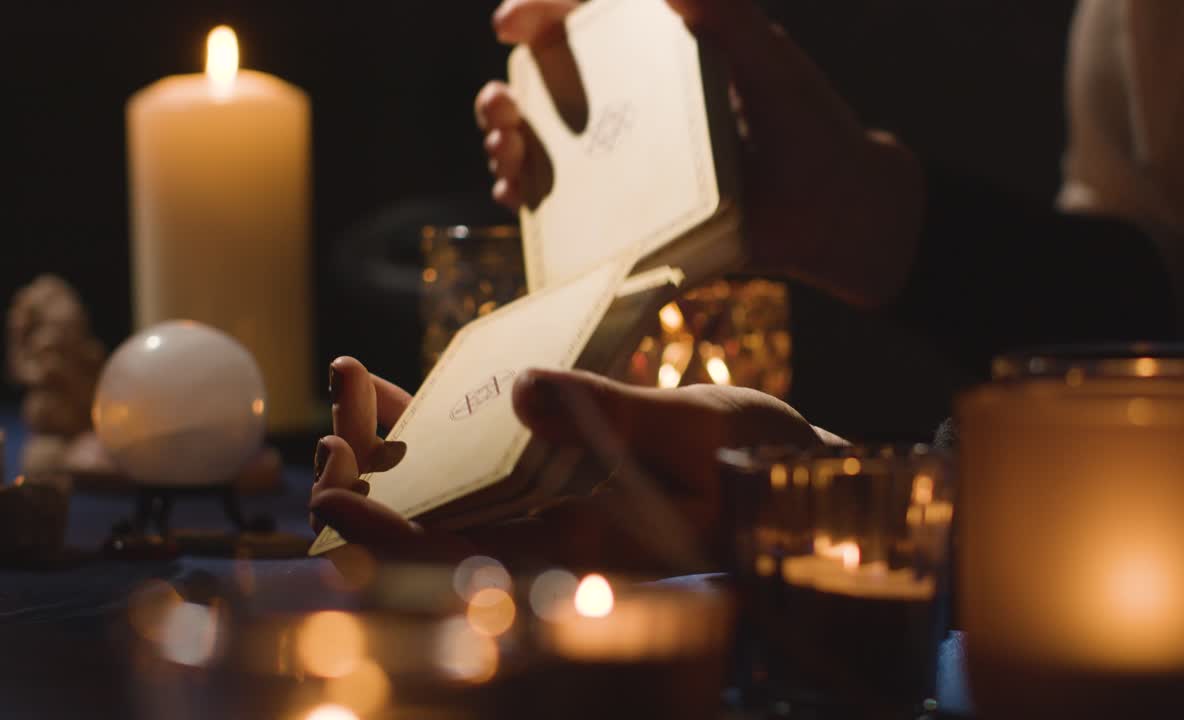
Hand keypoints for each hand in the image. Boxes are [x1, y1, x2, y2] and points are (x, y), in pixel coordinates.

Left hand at [310, 361, 831, 571]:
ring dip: (388, 454)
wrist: (797, 485)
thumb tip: (523, 389)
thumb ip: (614, 414)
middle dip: (369, 481)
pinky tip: (397, 395)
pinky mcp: (554, 492)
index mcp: (583, 558)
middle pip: (431, 535)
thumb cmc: (763, 468)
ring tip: (353, 384)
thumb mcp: (697, 432)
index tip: (333, 488)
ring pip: (443, 503)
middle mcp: (552, 551)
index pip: (461, 565)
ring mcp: (549, 522)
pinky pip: (473, 473)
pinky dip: (431, 435)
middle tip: (338, 411)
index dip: (386, 537)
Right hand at [476, 0, 923, 306]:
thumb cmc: (809, 123)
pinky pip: (565, 214)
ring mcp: (624, 167)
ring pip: (542, 154)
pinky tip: (517, 197)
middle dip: (501, 96)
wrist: (835, 211)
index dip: (536, 14)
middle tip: (499, 102)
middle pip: (541, 96)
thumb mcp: (767, 59)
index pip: (578, 25)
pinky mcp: (629, 220)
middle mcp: (629, 112)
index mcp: (653, 60)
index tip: (511, 22)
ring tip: (505, 148)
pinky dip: (531, 203)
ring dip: (506, 147)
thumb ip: (726, 13)